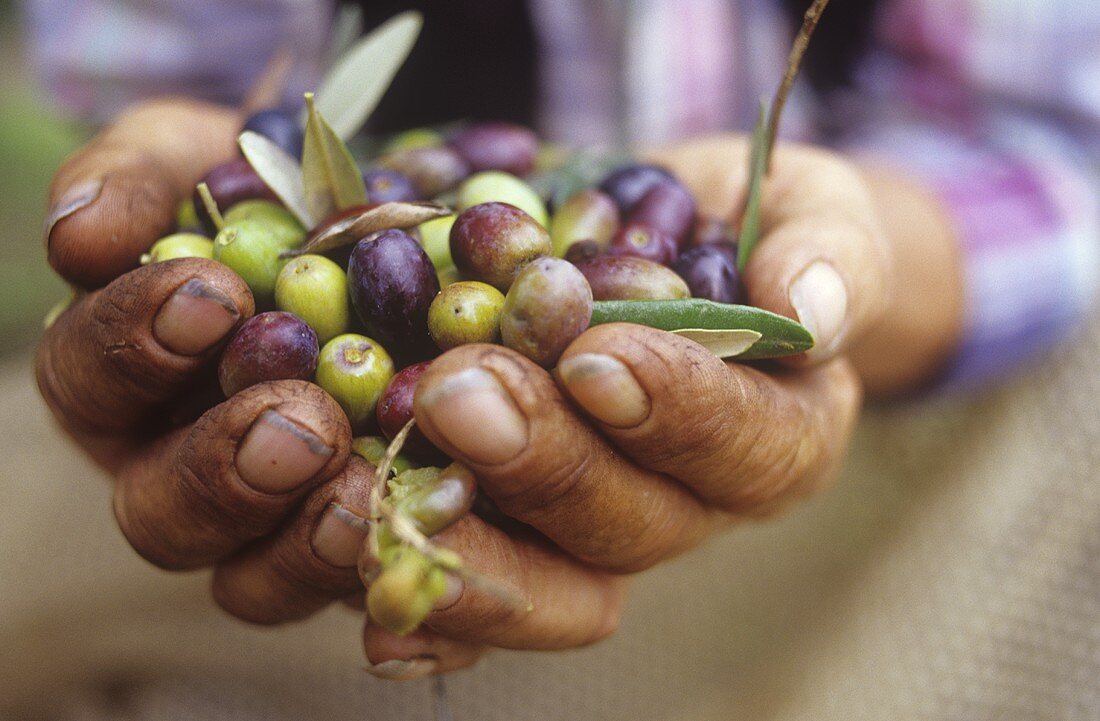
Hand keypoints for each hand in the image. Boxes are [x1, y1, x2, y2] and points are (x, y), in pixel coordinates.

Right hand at [36, 100, 380, 623]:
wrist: (402, 228)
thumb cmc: (281, 191)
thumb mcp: (209, 154)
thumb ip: (137, 174)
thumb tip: (80, 232)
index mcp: (128, 377)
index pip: (95, 376)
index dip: (137, 343)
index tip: (214, 295)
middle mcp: (185, 466)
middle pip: (163, 511)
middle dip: (225, 468)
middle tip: (297, 421)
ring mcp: (276, 524)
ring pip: (254, 579)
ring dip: (303, 539)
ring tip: (361, 484)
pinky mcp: (367, 545)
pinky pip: (367, 585)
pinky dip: (397, 556)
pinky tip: (446, 509)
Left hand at [359, 134, 963, 677]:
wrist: (679, 249)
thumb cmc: (752, 226)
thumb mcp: (813, 209)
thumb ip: (828, 251)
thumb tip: (808, 309)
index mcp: (779, 435)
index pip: (746, 446)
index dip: (677, 413)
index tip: (597, 359)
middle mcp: (692, 503)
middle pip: (630, 524)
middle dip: (545, 463)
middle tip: (461, 392)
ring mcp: (603, 528)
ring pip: (553, 580)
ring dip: (469, 546)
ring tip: (378, 495)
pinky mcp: (529, 533)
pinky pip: (487, 596)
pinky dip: (432, 612)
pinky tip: (371, 612)